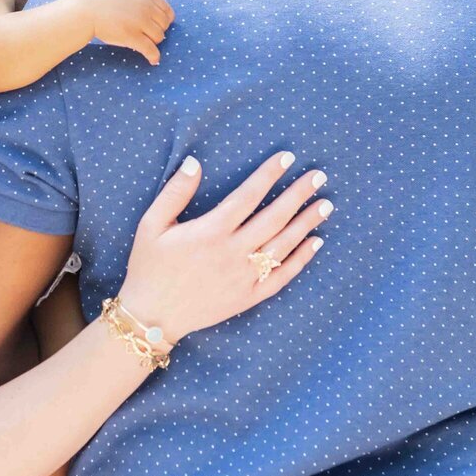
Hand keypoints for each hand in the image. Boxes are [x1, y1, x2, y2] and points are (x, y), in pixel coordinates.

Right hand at [81, 0, 173, 64]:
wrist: (86, 11)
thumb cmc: (105, 5)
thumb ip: (144, 2)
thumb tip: (161, 18)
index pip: (168, 12)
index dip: (164, 22)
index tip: (157, 28)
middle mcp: (146, 6)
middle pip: (164, 26)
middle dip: (157, 32)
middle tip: (146, 36)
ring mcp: (139, 21)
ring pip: (159, 38)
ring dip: (153, 43)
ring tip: (142, 44)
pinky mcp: (132, 35)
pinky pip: (151, 49)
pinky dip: (154, 57)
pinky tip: (153, 60)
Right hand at [116, 153, 330, 343]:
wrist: (153, 317)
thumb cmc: (150, 267)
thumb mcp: (151, 225)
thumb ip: (175, 192)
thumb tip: (196, 162)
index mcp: (210, 232)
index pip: (248, 196)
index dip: (269, 175)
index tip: (288, 158)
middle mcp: (232, 253)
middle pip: (274, 218)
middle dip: (298, 194)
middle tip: (318, 177)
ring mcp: (244, 277)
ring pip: (284, 245)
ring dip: (306, 223)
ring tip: (325, 204)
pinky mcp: (249, 296)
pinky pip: (282, 276)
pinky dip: (301, 259)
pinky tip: (315, 243)